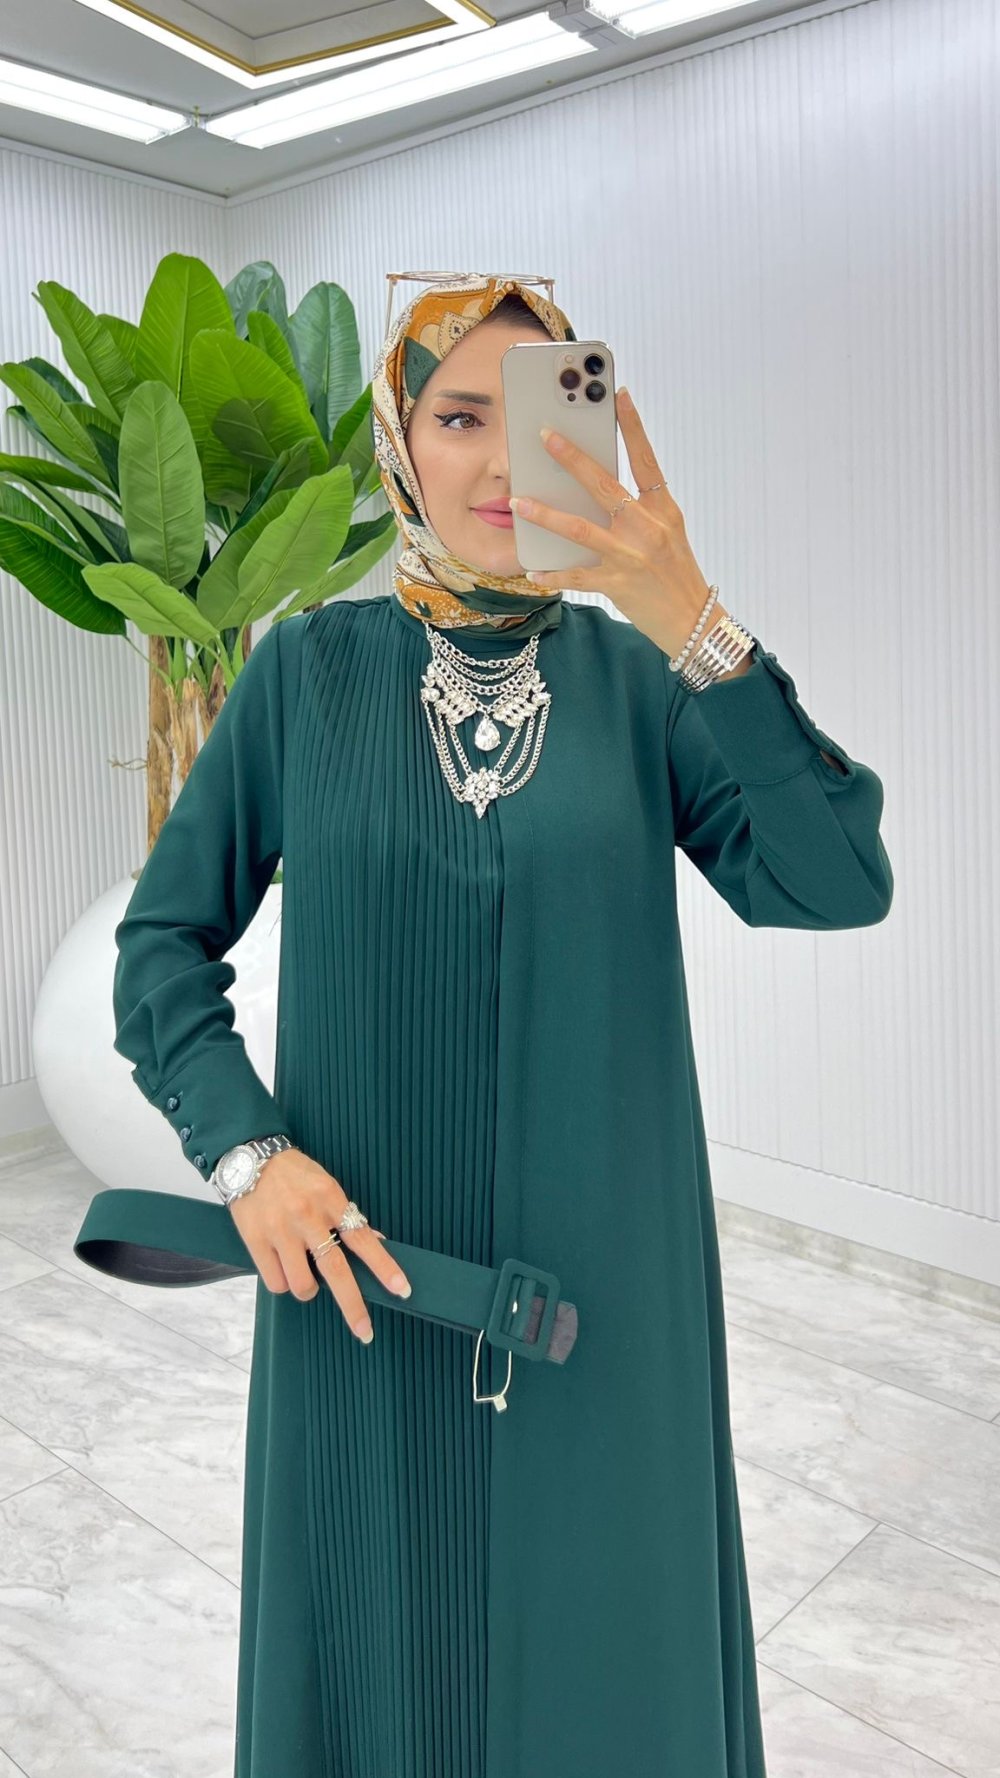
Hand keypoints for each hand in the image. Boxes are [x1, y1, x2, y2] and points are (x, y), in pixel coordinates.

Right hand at [228, 1147, 410, 1343]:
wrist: (248, 1157)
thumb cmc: (293, 1174)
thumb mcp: (326, 1186)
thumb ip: (346, 1216)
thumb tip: (375, 1243)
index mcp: (330, 1199)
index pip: (363, 1238)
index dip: (384, 1266)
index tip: (402, 1289)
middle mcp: (306, 1217)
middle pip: (335, 1271)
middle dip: (353, 1306)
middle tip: (365, 1331)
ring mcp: (280, 1230)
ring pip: (302, 1284)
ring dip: (309, 1290)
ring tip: (305, 1275)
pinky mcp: (255, 1240)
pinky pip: (276, 1282)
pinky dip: (283, 1283)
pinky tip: (282, 1268)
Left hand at [510, 387, 718, 659]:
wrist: (693, 621)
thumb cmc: (676, 573)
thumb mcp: (667, 533)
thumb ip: (639, 509)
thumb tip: (596, 488)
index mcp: (663, 510)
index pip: (646, 460)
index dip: (633, 427)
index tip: (618, 395)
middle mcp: (648, 528)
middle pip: (604, 485)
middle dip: (572, 458)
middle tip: (545, 435)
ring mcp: (632, 557)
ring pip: (580, 529)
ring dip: (546, 514)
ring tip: (518, 502)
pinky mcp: (618, 585)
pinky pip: (577, 577)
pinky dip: (554, 574)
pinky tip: (534, 570)